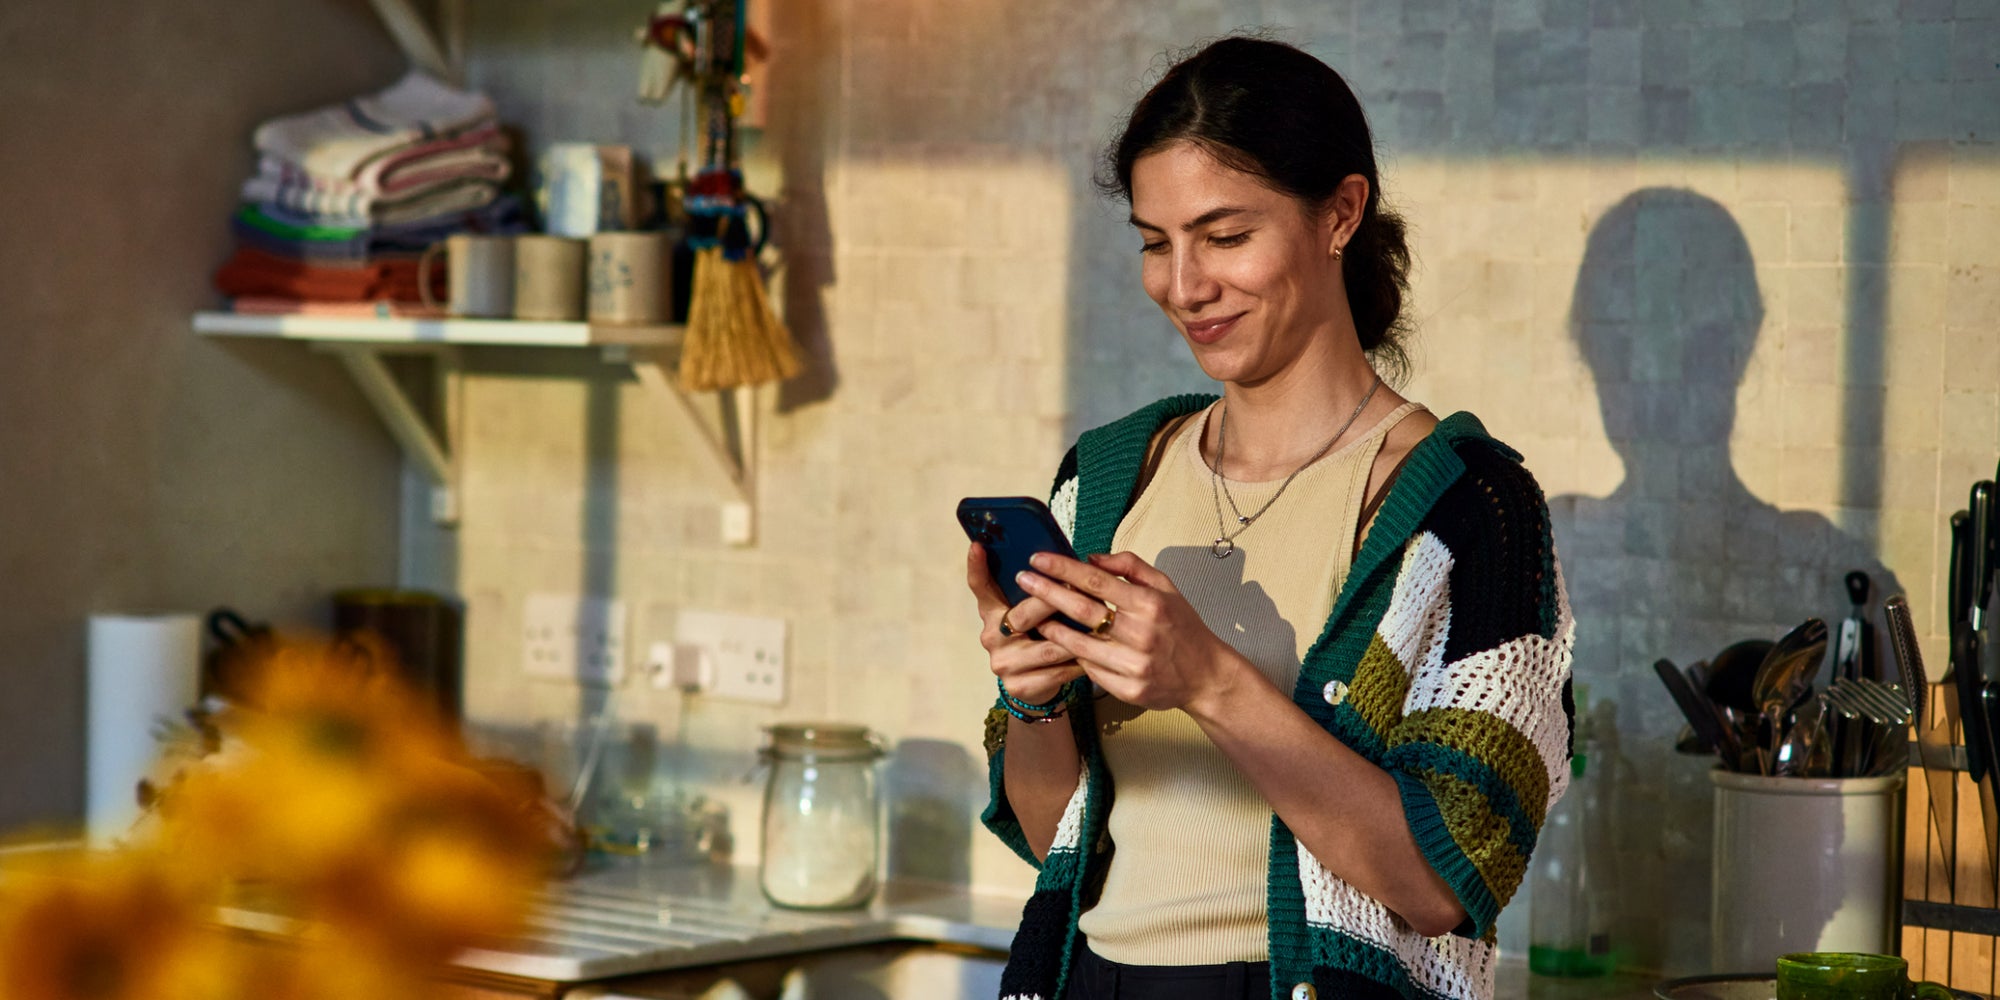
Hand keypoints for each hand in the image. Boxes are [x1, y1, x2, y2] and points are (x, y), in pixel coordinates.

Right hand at [965, 544, 1083, 704]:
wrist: (1035, 684)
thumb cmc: (1040, 635)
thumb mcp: (1034, 612)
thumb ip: (1040, 590)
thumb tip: (1064, 561)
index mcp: (992, 612)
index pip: (980, 587)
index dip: (977, 567)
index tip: (978, 546)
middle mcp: (992, 636)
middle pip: (1022, 616)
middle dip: (1052, 602)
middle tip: (1076, 589)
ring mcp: (1003, 663)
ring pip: (1047, 647)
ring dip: (1076, 636)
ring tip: (1098, 625)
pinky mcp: (1019, 686)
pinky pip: (1057, 671)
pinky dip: (1078, 661)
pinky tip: (1094, 654)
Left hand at [1014, 550, 1252, 715]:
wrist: (1206, 675)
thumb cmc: (1182, 626)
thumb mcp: (1166, 587)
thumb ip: (1130, 567)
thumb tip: (1091, 558)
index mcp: (1150, 604)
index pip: (1096, 581)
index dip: (1062, 569)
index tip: (1038, 560)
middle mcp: (1142, 635)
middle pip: (1082, 611)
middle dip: (1047, 593)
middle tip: (1023, 581)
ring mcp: (1135, 666)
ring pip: (1080, 645)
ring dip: (1053, 629)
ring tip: (1033, 616)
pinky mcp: (1130, 690)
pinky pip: (1091, 671)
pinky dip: (1076, 657)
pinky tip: (1062, 646)